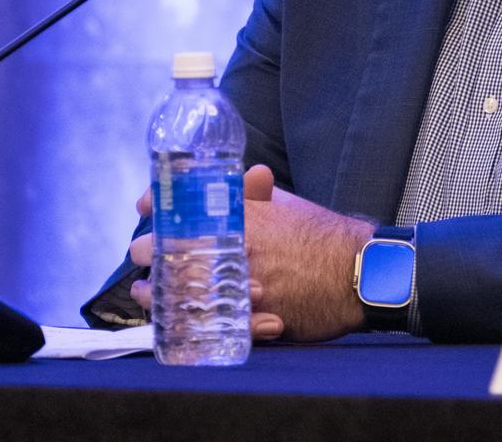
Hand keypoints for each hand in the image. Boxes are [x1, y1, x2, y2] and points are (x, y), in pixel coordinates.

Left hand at [128, 165, 371, 342]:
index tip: (145, 207)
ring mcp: (241, 286)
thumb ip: (257, 194)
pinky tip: (171, 318)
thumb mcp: (286, 205)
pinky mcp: (251, 318)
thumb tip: (243, 177)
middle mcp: (236, 250)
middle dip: (150, 251)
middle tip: (144, 253)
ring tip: (144, 290)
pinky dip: (184, 322)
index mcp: (243, 217)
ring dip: (156, 292)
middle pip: (171, 251)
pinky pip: (206, 324)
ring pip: (180, 292)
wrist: (357, 271)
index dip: (159, 207)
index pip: (187, 208)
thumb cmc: (322, 234)